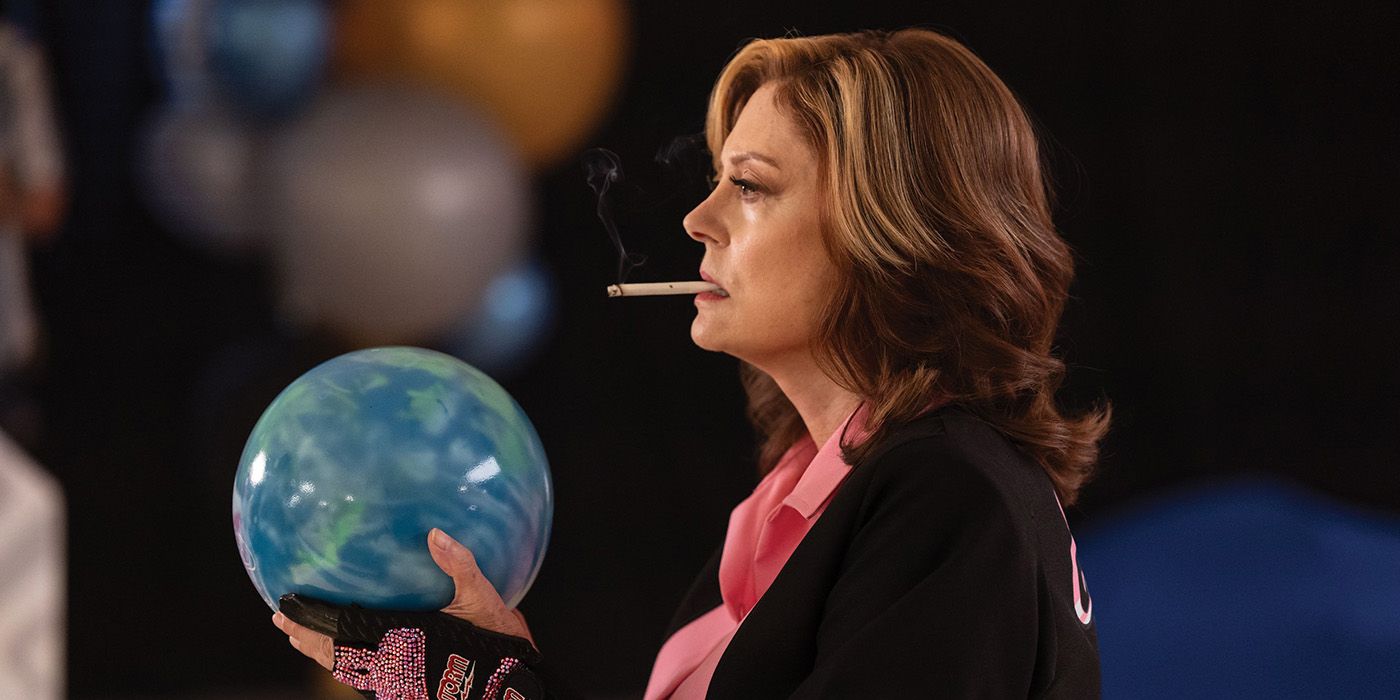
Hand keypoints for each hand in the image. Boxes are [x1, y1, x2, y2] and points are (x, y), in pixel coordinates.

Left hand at [272, 528, 533, 669]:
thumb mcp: (483, 597)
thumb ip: (458, 564)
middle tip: (280, 621)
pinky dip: (346, 662)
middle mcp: (392, 664)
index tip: (285, 607)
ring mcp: (398, 679)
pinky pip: (367, 674)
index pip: (342, 633)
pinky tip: (346, 650)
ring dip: (320, 653)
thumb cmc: (498, 641)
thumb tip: (435, 532)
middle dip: (304, 638)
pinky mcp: (408, 686)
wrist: (511, 683)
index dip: (310, 622)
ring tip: (298, 638)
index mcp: (402, 641)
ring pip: (347, 668)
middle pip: (335, 656)